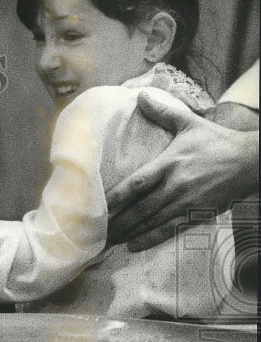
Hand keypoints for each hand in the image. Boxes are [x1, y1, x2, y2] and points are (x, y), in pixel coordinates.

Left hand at [106, 92, 259, 250]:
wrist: (251, 161)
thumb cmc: (217, 141)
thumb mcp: (189, 124)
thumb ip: (162, 113)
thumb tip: (141, 95)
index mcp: (170, 163)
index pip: (136, 183)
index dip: (116, 196)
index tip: (97, 206)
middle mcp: (176, 185)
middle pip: (140, 207)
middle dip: (117, 220)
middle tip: (95, 230)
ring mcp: (187, 201)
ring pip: (152, 221)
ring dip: (129, 232)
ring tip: (108, 240)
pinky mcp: (198, 213)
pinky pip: (170, 229)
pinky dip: (151, 239)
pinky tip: (134, 245)